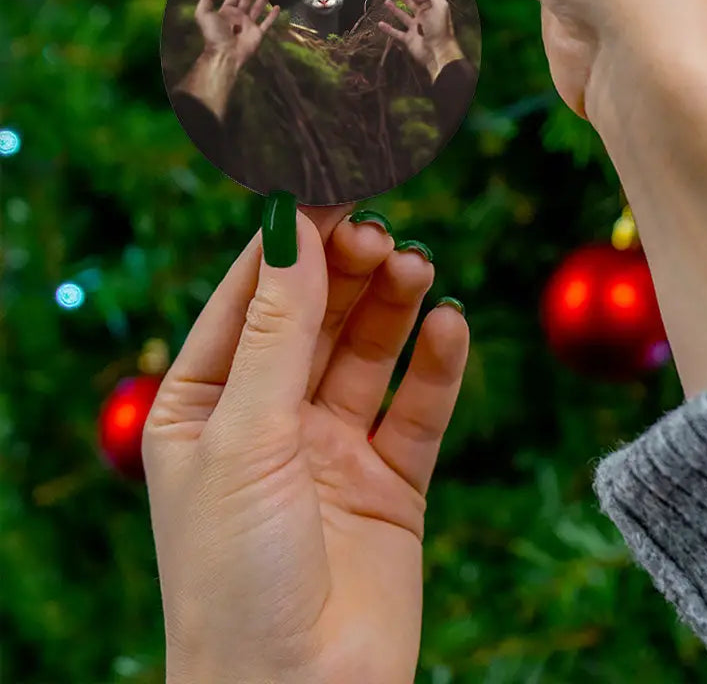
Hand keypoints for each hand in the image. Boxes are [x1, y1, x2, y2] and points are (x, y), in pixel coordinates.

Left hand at [143, 205, 468, 683]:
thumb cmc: (236, 576)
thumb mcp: (245, 436)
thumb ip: (277, 330)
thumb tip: (292, 225)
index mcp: (205, 405)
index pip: (250, 297)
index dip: (290, 239)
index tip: (330, 182)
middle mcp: (269, 419)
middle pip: (316, 316)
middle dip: (346, 269)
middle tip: (379, 232)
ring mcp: (332, 448)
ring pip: (369, 352)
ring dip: (393, 305)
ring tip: (416, 267)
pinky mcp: (391, 481)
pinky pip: (418, 408)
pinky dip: (437, 365)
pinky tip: (450, 326)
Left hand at [195, 0, 278, 67]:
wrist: (224, 53)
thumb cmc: (213, 34)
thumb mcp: (203, 13)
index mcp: (227, 11)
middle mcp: (239, 16)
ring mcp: (249, 25)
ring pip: (258, 7)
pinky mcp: (258, 34)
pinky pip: (267, 23)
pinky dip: (272, 16)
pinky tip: (277, 7)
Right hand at [378, 0, 464, 81]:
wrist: (437, 51)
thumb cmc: (439, 27)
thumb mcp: (439, 5)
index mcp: (430, 7)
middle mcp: (423, 16)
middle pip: (410, 1)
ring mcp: (415, 27)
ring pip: (402, 15)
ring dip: (394, 8)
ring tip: (386, 0)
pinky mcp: (408, 39)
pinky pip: (396, 33)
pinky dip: (388, 29)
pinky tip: (380, 23)